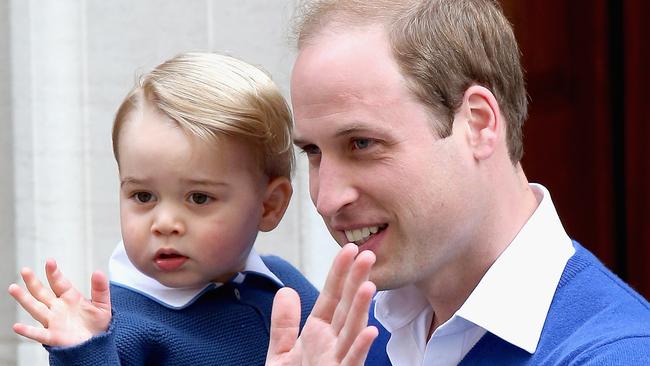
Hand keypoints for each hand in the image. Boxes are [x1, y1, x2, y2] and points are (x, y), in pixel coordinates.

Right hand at [7, 259, 111, 346]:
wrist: (97, 343)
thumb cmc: (98, 324)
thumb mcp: (103, 304)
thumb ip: (100, 288)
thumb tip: (98, 271)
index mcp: (70, 298)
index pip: (59, 282)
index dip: (54, 273)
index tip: (50, 261)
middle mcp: (58, 308)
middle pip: (42, 293)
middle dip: (33, 282)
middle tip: (25, 270)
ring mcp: (54, 322)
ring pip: (36, 309)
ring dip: (25, 299)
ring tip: (13, 288)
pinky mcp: (53, 337)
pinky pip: (39, 334)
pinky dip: (28, 331)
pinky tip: (18, 327)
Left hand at [266, 244, 377, 365]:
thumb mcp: (282, 354)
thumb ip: (284, 324)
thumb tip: (286, 291)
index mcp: (319, 334)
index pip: (331, 296)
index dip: (339, 273)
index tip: (349, 249)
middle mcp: (333, 344)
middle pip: (346, 307)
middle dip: (356, 281)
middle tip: (368, 255)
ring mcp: (338, 362)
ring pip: (352, 331)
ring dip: (361, 309)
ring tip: (368, 286)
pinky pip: (352, 362)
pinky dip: (361, 347)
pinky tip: (370, 331)